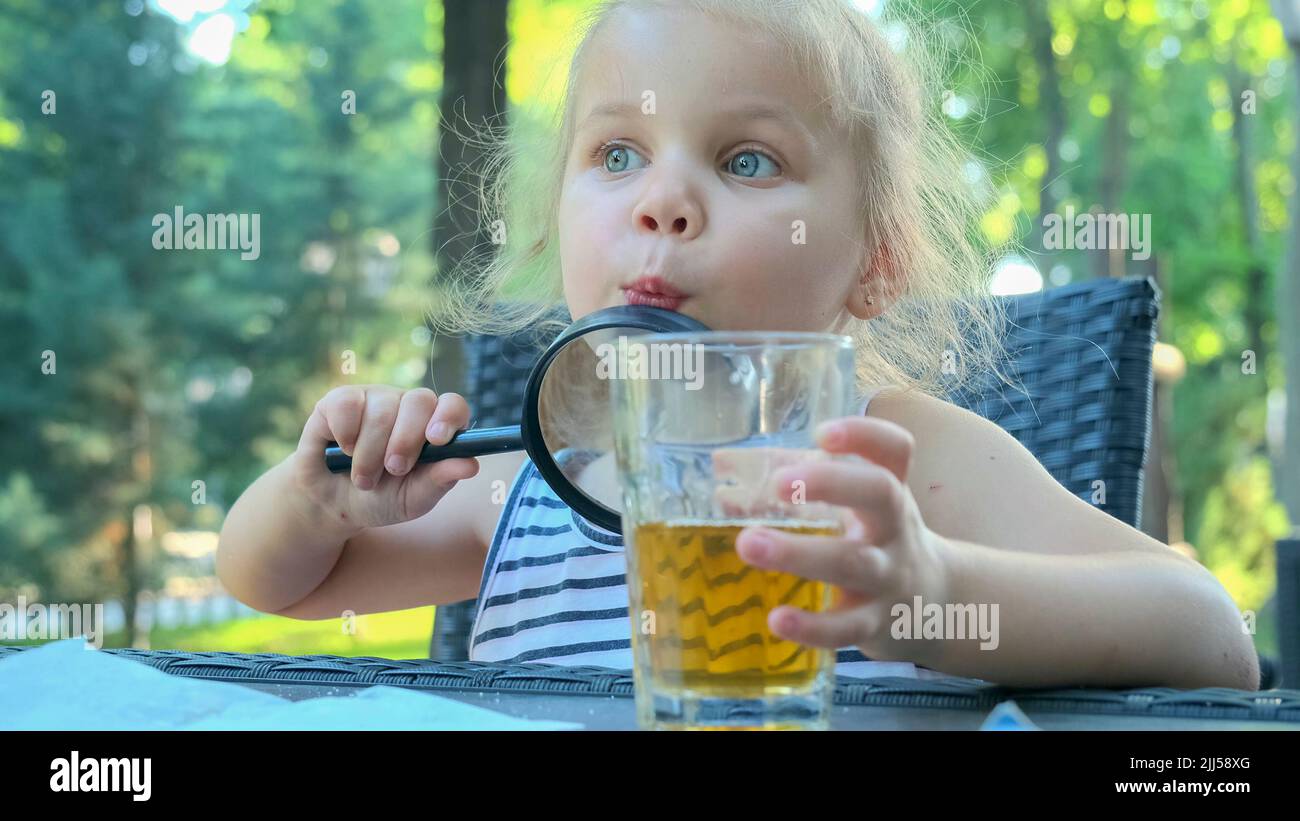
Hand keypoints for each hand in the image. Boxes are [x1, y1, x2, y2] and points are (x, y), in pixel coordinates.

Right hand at [289, 385, 479, 530]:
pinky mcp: (340, 399)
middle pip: (419, 401)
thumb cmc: (382, 498)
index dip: (448, 417)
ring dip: (370, 453)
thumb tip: (471, 465)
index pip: (453, 405)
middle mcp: (407, 406)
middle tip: (394, 470)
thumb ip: (440, 480)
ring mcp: (375, 398)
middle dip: (406, 441)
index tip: (436, 440)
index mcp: (434, 426)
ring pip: (381, 409)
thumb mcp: (414, 498)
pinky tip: (343, 451)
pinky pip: (346, 405)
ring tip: (364, 478)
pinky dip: (345, 436)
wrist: (333, 504)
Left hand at [731, 416, 950, 665]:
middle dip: (831, 484)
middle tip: (777, 482)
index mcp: (890, 490)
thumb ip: (795, 483)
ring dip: (798, 553)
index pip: (895, 450)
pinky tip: (777, 619)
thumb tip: (723, 469)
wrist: (933, 603)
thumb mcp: (855, 507)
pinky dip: (812, 627)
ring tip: (748, 543)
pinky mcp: (875, 624)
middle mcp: (895, 529)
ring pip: (851, 563)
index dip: (865, 435)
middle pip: (880, 495)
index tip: (822, 433)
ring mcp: (888, 577)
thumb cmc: (874, 539)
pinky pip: (846, 627)